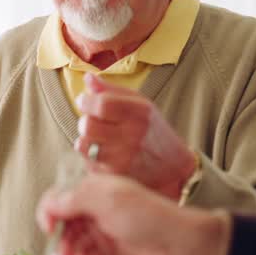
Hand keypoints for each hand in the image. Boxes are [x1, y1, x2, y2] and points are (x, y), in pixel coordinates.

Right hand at [36, 173, 229, 254]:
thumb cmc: (145, 216)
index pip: (57, 198)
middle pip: (61, 225)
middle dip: (62, 241)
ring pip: (71, 245)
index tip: (49, 229)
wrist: (175, 244)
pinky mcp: (106, 252)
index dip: (48, 212)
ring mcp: (99, 232)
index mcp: (91, 190)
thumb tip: (49, 206)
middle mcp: (92, 210)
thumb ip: (74, 199)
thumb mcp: (108, 199)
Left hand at [75, 73, 196, 199]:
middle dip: (85, 121)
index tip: (84, 101)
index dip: (86, 101)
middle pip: (87, 125)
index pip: (101, 104)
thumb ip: (112, 91)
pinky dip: (91, 157)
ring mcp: (124, 159)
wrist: (172, 169)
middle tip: (93, 122)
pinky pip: (88, 162)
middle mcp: (133, 136)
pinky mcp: (115, 176)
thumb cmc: (152, 131)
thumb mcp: (141, 105)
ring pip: (83, 145)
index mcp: (140, 113)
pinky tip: (106, 155)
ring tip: (99, 139)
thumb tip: (87, 77)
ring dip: (86, 140)